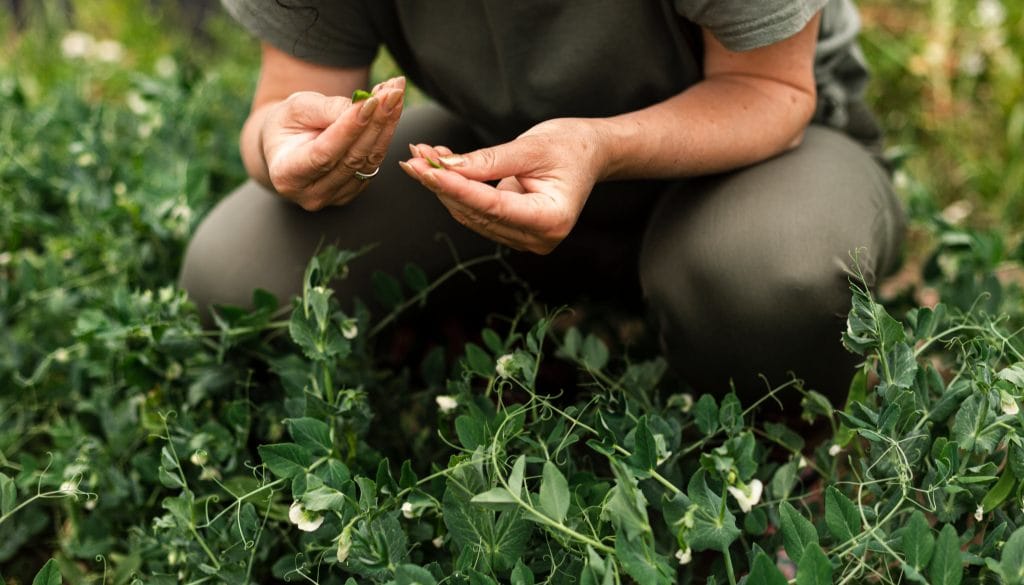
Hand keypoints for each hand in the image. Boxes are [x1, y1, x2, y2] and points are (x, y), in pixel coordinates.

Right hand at [261, 76, 404, 210]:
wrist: (287, 145)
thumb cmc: (288, 123)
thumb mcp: (297, 108)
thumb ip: (327, 109)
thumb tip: (363, 106)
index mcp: (287, 175)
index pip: (324, 154)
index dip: (350, 128)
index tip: (371, 101)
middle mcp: (311, 194)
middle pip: (352, 158)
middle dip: (376, 122)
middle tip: (393, 92)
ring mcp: (334, 198)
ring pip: (369, 161)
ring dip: (387, 125)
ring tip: (395, 94)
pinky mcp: (353, 192)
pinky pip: (374, 163)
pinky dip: (385, 134)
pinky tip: (391, 110)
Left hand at [398, 119, 606, 253]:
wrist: (590, 154)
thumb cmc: (570, 147)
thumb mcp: (531, 147)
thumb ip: (489, 160)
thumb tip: (446, 166)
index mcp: (551, 219)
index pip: (493, 207)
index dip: (457, 188)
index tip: (427, 170)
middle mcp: (537, 238)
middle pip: (477, 213)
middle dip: (443, 184)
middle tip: (415, 156)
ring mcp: (524, 239)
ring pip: (470, 214)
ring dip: (443, 185)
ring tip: (423, 155)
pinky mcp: (512, 231)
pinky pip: (475, 212)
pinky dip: (455, 188)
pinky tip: (439, 164)